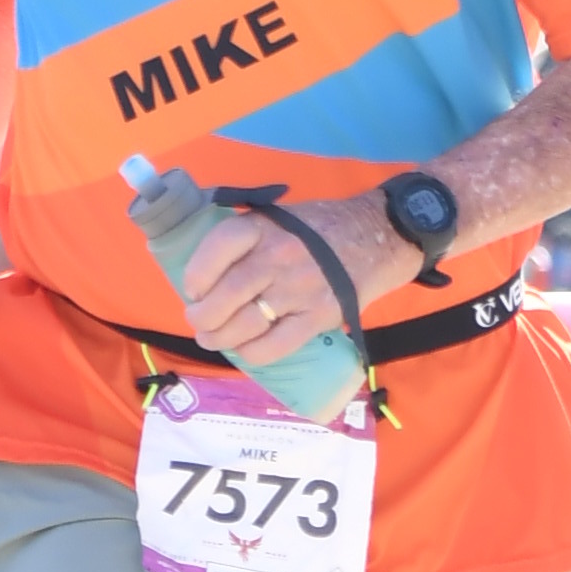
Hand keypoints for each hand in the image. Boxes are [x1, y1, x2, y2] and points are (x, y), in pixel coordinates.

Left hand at [173, 198, 389, 372]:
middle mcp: (280, 256)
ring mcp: (300, 288)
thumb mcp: (279, 218)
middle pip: (227, 294)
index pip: (218, 247)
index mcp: (265, 226)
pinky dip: (253, 354)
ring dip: (220, 339)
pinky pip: (276, 345)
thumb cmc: (320, 229)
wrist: (378, 238)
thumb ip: (247, 238)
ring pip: (246, 323)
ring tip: (212, 339)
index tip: (192, 289)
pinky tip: (245, 351)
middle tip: (198, 322)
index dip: (196, 274)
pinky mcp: (319, 316)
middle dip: (202, 316)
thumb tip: (207, 271)